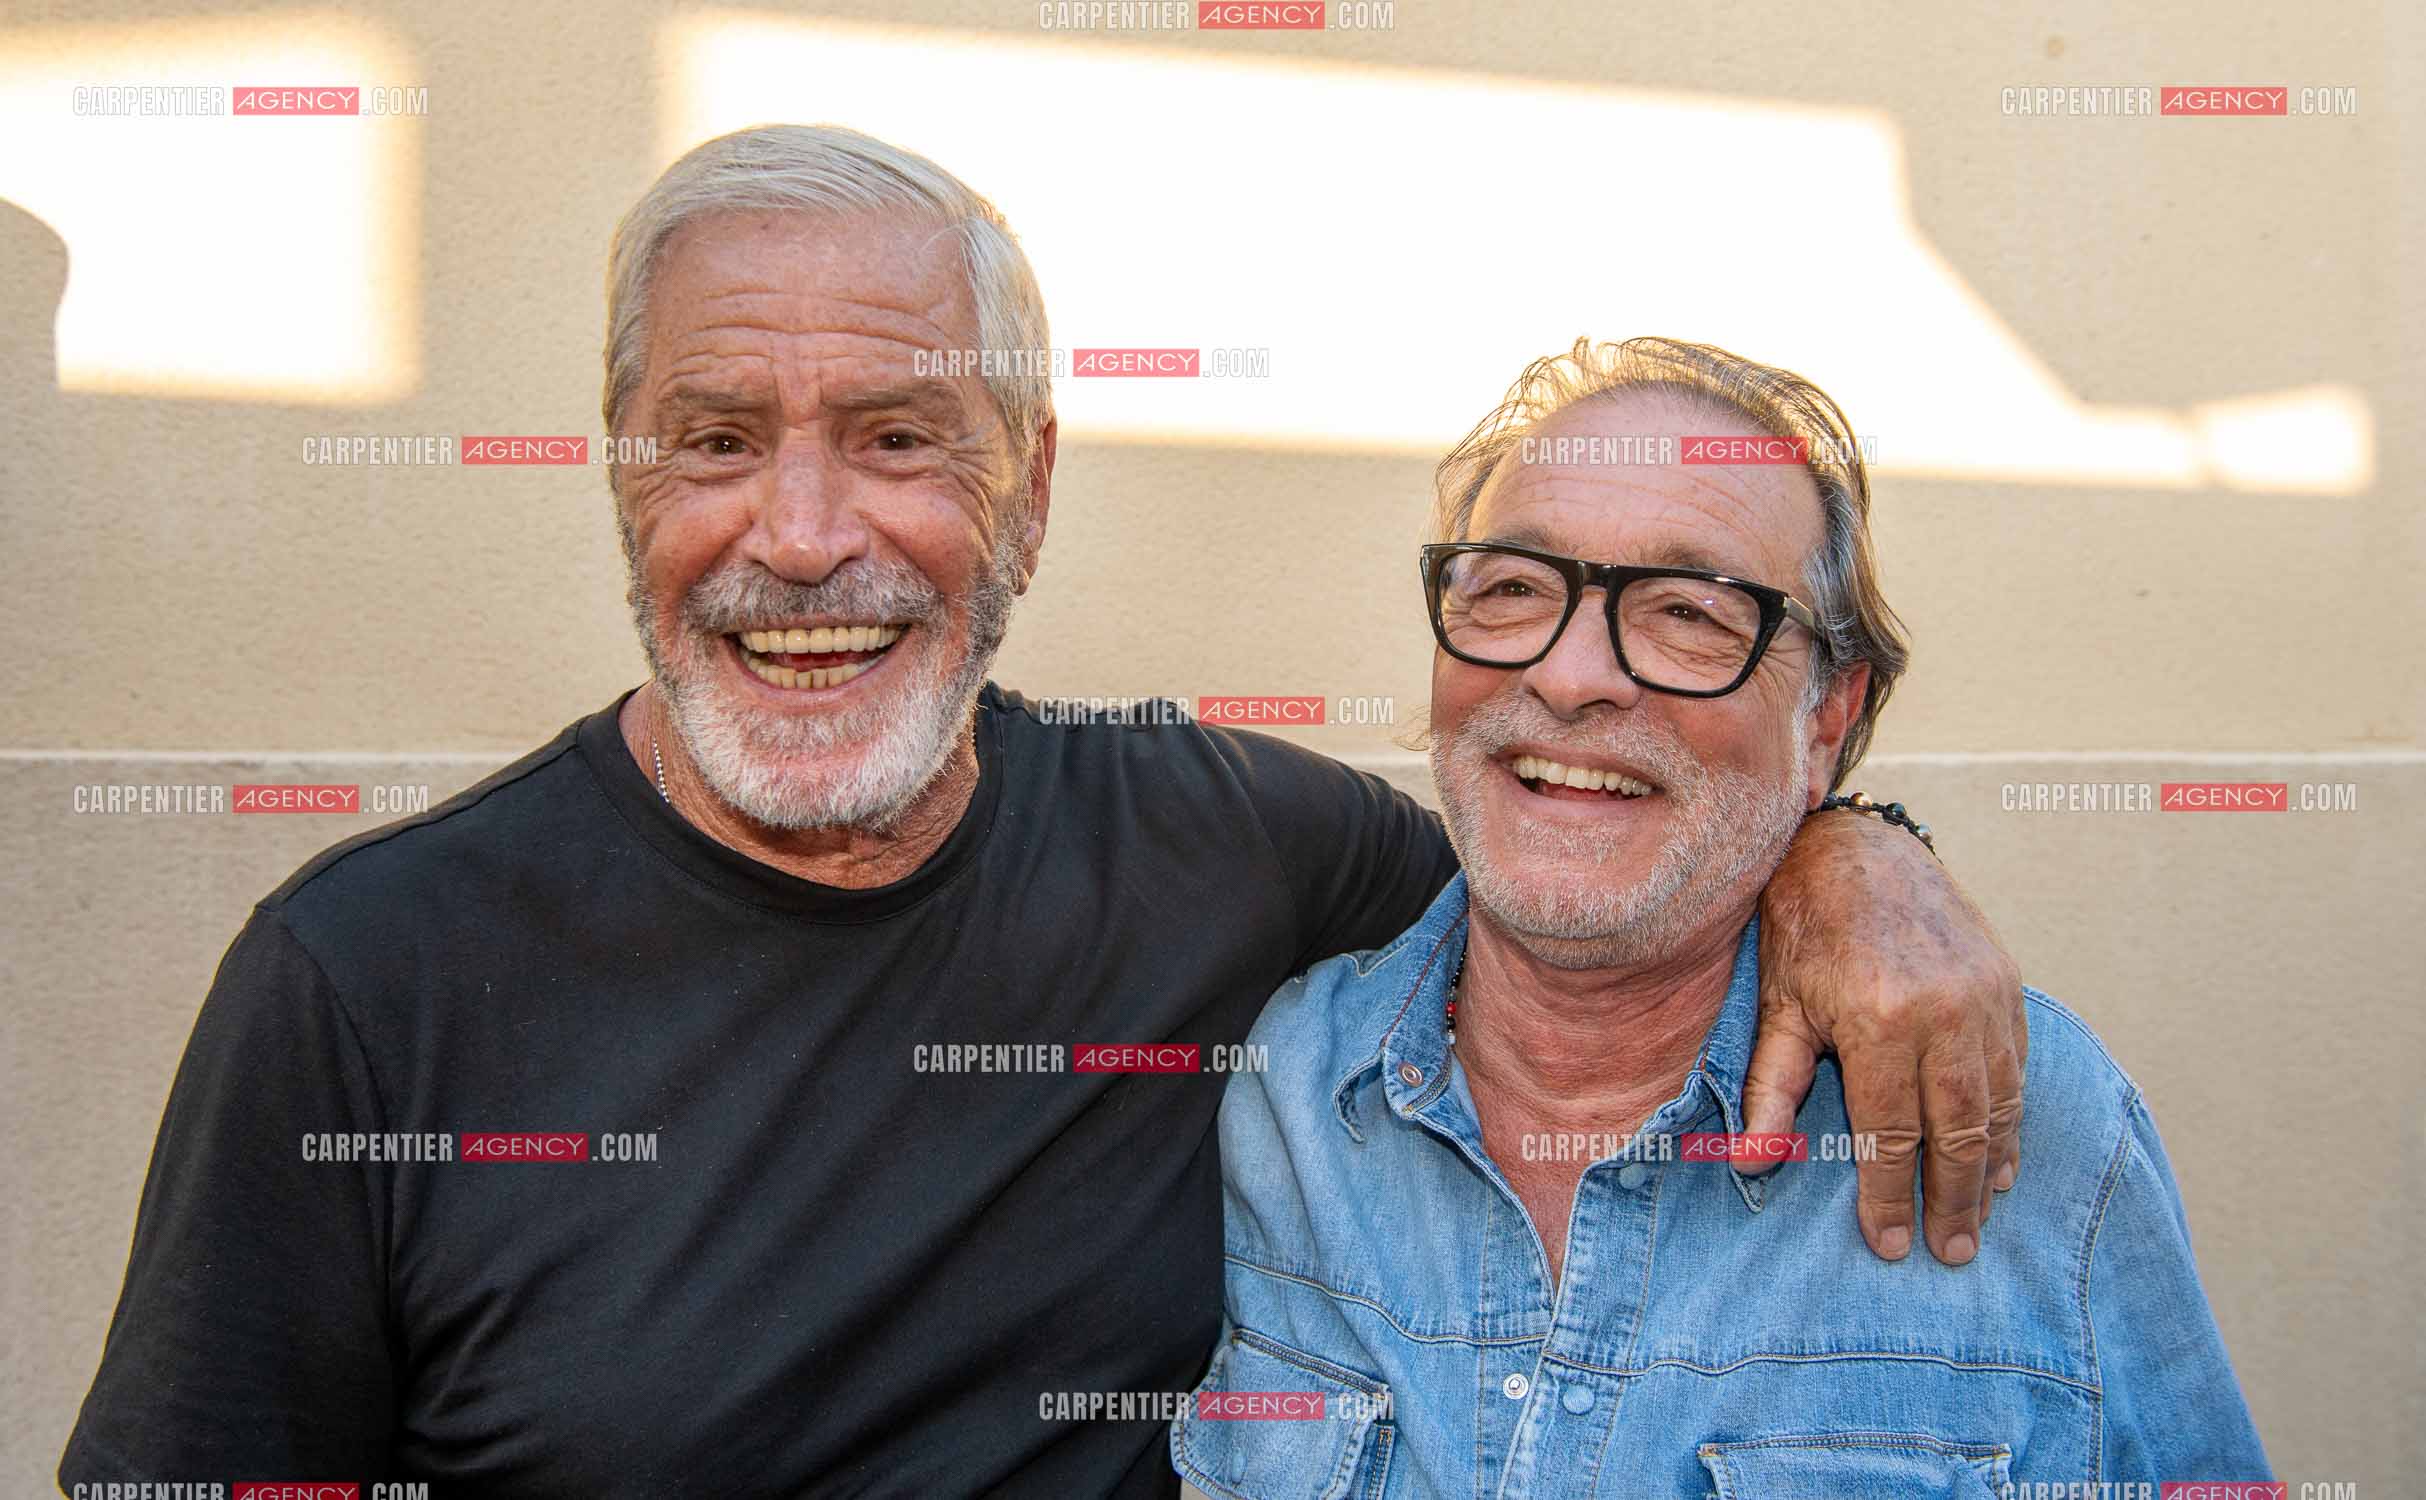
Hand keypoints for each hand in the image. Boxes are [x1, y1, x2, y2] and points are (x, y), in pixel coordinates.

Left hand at [1745, 807, 2025, 1264]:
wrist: (1856, 849)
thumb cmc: (1803, 930)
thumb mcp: (1777, 1007)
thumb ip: (1769, 1090)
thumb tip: (1750, 1162)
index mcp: (1882, 1023)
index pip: (1892, 1136)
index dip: (1891, 1197)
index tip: (1890, 1246)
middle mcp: (1946, 1015)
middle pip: (1958, 1133)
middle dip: (1954, 1201)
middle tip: (1951, 1252)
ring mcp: (1985, 998)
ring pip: (1998, 1106)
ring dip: (1991, 1168)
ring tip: (1979, 1216)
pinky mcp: (2006, 985)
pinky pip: (2015, 1068)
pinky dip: (2011, 1118)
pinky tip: (2001, 1155)